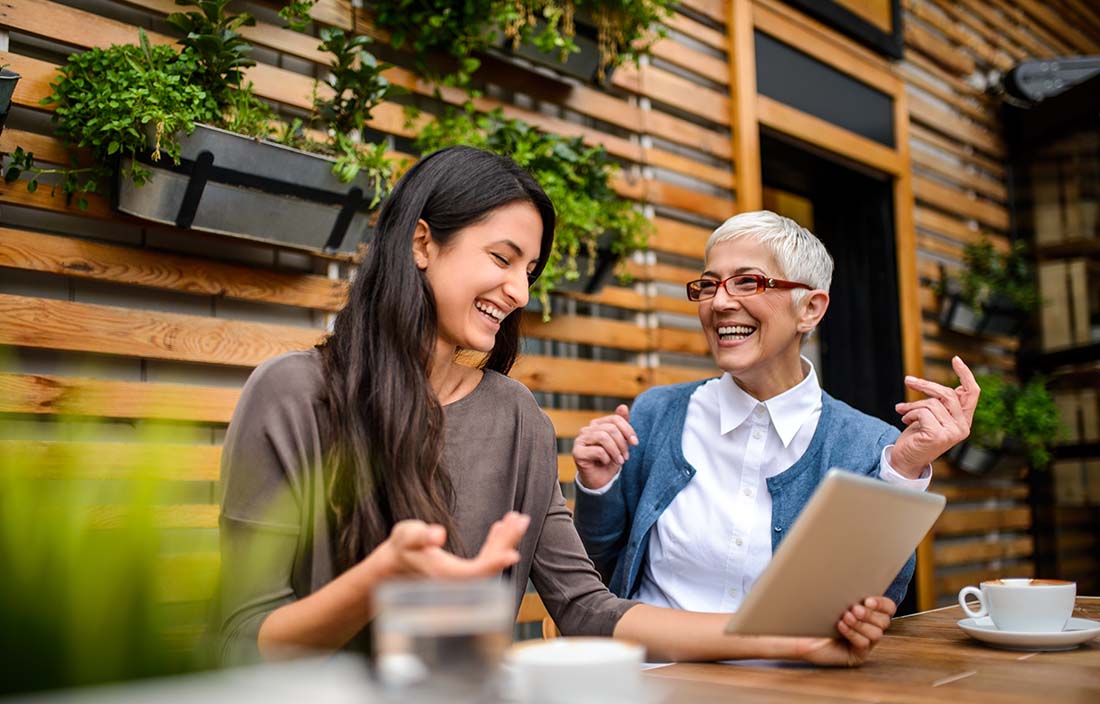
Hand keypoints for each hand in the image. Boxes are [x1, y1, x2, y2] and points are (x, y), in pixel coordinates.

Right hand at [378, 512, 528, 579]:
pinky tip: (501, 527)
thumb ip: (420, 535)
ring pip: (490, 561)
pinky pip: (485, 559)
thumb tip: (437, 535)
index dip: (494, 564)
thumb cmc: (400, 551)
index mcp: (446, 576)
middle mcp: (458, 582)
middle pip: (490, 565)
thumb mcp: (406, 537)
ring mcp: (463, 579)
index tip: (513, 553)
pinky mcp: (465, 572)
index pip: (475, 573)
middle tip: (521, 519)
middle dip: (507, 542)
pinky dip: (495, 543)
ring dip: (505, 540)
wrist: (393, 566)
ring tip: (516, 518)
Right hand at [572, 404, 638, 490]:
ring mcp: (580, 440)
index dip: (627, 430)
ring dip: (615, 451)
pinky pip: (597, 450)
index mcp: (597, 424)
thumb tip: (623, 406)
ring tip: (620, 461)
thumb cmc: (610, 460)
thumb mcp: (620, 442)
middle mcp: (586, 430)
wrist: (600, 480)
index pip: (615, 419)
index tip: (635, 443)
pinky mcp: (577, 452)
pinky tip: (606, 462)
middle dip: (622, 443)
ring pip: (603, 437)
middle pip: (610, 428)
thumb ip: (622, 425)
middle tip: (626, 457)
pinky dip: (606, 457)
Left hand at [794, 596, 895, 666]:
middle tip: (854, 608)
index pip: (889, 607)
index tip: (868, 600)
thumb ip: (844, 591)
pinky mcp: (858, 655)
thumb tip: (851, 571)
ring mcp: (866, 643)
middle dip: (870, 614)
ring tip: (846, 616)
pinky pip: (863, 644)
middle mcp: (871, 627)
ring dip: (861, 624)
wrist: (802, 636)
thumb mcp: (832, 600)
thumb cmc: (816, 615)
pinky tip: (840, 626)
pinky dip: (853, 633)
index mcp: (870, 611)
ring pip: (876, 634)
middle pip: (884, 621)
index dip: (882, 604)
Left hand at [891, 356, 980, 476]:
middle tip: (908, 380)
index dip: (965, 374)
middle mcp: (963, 427)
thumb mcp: (931, 417)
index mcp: (964, 420)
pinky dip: (910, 413)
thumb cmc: (917, 437)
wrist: (905, 460)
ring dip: (912, 405)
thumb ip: (940, 405)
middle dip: (925, 385)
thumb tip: (940, 387)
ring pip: (931, 403)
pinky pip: (923, 412)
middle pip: (947, 394)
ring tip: (903, 412)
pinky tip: (905, 421)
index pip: (972, 393)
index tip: (955, 359)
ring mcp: (953, 432)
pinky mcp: (939, 435)